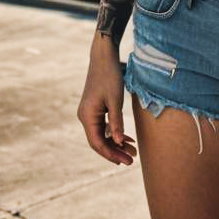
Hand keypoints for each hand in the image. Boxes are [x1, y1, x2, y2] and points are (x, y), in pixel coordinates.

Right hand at [76, 37, 137, 166]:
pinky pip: (103, 126)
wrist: (104, 56)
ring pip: (102, 134)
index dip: (111, 154)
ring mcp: (89, 112)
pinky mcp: (95, 108)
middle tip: (132, 160)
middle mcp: (85, 116)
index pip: (97, 143)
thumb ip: (116, 122)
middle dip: (115, 151)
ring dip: (116, 143)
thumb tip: (118, 142)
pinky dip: (114, 132)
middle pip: (99, 141)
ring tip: (133, 150)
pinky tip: (126, 137)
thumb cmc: (110, 75)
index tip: (125, 161)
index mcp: (87, 116)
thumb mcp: (115, 100)